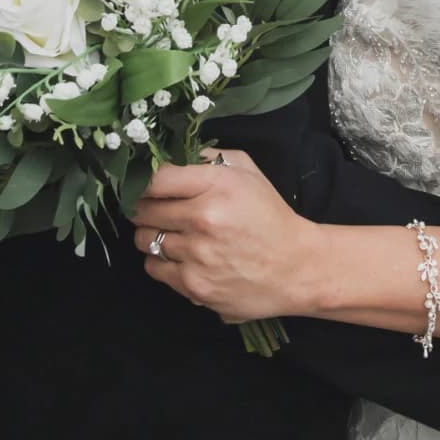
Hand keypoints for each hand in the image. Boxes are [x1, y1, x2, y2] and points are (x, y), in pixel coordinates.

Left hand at [131, 149, 318, 320]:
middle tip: (159, 207)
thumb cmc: (270, 217)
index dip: (143, 178)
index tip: (144, 182)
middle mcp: (203, 219)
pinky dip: (161, 260)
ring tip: (174, 232)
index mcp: (218, 186)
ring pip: (143, 239)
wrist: (296, 270)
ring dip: (152, 233)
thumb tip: (170, 154)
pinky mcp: (193, 285)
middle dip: (145, 206)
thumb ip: (208, 157)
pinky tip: (182, 256)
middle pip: (143, 208)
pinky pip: (152, 267)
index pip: (155, 177)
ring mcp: (196, 255)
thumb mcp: (248, 173)